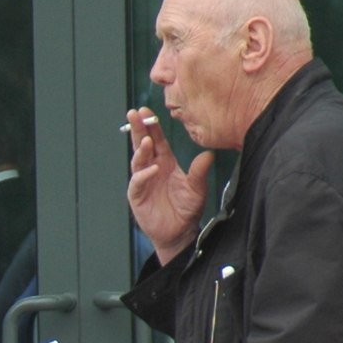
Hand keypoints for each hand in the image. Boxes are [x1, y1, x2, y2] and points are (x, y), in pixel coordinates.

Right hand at [126, 107, 212, 261]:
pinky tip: (152, 169)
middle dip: (138, 129)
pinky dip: (144, 175)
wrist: (179, 232)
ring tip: (145, 141)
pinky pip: (138, 183)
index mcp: (165, 163)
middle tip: (134, 113)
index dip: (152, 126)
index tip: (147, 111)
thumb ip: (200, 171)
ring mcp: (143, 182)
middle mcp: (152, 169)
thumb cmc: (187, 209)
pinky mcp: (137, 196)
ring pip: (137, 161)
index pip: (157, 140)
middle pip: (142, 145)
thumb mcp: (197, 188)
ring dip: (140, 150)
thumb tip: (207, 154)